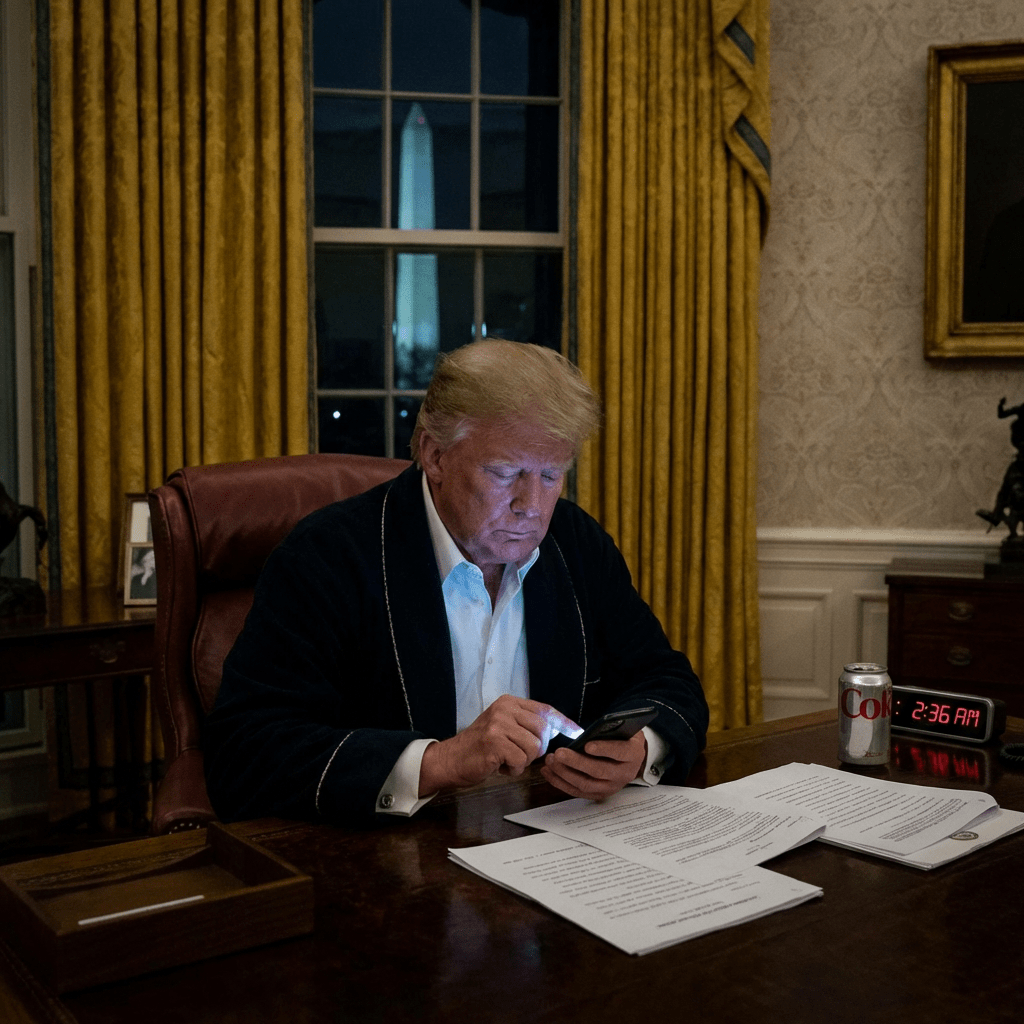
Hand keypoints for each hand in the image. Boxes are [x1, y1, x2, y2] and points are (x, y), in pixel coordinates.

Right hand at [419, 695, 578, 795]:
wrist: (451, 759)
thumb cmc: (480, 747)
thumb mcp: (503, 726)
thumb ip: (525, 724)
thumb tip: (557, 729)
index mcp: (509, 702)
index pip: (544, 709)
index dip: (563, 722)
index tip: (577, 731)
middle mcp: (504, 709)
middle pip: (543, 730)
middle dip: (537, 748)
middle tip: (519, 754)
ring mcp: (498, 724)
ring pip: (534, 747)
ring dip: (524, 760)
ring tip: (507, 759)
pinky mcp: (494, 742)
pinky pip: (522, 759)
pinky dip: (514, 768)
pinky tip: (501, 766)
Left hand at [540, 730, 647, 799]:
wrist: (629, 757)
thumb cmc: (621, 738)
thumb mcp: (622, 729)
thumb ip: (609, 729)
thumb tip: (586, 732)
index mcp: (633, 754)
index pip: (619, 752)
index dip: (603, 749)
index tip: (587, 745)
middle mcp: (625, 774)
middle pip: (599, 771)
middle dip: (576, 762)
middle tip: (559, 753)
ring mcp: (611, 787)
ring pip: (586, 784)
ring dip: (565, 773)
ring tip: (550, 761)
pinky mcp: (599, 794)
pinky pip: (577, 792)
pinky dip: (560, 782)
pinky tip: (548, 771)